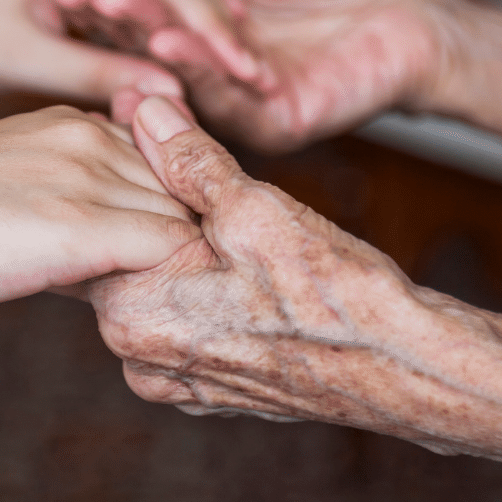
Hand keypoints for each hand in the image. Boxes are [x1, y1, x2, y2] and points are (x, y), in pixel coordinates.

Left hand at [0, 0, 256, 102]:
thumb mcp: (26, 60)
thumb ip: (98, 72)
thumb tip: (168, 93)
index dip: (213, 32)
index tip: (250, 72)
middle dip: (223, 29)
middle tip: (263, 76)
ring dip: (208, 28)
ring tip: (250, 72)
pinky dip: (179, 25)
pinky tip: (210, 59)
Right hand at [0, 105, 199, 312]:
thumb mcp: (6, 189)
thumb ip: (66, 203)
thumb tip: (108, 258)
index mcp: (73, 122)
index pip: (165, 166)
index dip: (165, 217)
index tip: (152, 263)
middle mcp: (91, 137)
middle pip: (184, 191)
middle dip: (179, 243)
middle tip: (163, 294)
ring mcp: (88, 178)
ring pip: (183, 222)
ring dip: (172, 269)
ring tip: (147, 309)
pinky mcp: (80, 228)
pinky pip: (168, 253)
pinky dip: (163, 288)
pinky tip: (134, 317)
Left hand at [87, 96, 432, 431]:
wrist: (406, 372)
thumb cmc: (337, 296)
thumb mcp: (257, 209)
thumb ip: (188, 160)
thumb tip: (142, 109)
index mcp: (133, 313)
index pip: (95, 226)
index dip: (129, 177)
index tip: (163, 153)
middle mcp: (138, 359)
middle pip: (122, 261)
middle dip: (156, 218)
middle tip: (216, 195)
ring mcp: (174, 382)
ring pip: (156, 293)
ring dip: (184, 258)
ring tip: (240, 236)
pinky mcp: (207, 392)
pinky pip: (186, 327)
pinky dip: (206, 297)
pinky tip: (254, 281)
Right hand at [98, 0, 467, 150]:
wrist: (410, 16)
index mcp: (201, 18)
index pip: (146, 5)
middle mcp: (210, 63)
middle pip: (152, 40)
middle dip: (116, 13)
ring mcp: (236, 98)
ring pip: (181, 73)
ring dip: (144, 39)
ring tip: (113, 9)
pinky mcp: (268, 126)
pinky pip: (225, 102)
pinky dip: (196, 72)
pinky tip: (170, 42)